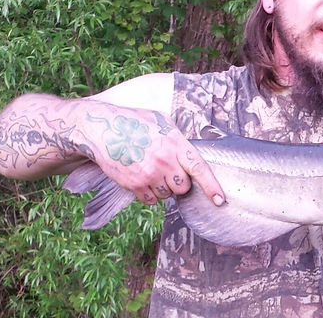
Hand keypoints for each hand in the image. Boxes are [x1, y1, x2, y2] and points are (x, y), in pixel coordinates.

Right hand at [85, 109, 223, 207]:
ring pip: (166, 195)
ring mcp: (149, 173)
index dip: (212, 186)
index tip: (220, 200)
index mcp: (175, 142)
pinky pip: (150, 200)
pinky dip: (148, 194)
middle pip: (183, 187)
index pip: (199, 168)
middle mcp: (164, 160)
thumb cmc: (134, 121)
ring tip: (150, 169)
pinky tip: (141, 177)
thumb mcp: (162, 120)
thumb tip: (189, 153)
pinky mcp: (134, 184)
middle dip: (179, 182)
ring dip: (162, 187)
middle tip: (168, 170)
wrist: (103, 129)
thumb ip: (178, 139)